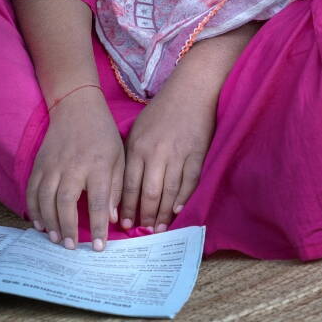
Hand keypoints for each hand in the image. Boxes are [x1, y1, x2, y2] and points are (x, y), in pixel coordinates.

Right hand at [25, 86, 123, 250]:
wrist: (76, 107)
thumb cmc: (102, 134)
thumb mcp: (119, 158)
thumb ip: (117, 188)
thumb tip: (112, 219)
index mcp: (97, 166)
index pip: (98, 202)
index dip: (97, 227)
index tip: (98, 246)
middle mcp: (72, 166)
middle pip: (66, 202)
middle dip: (67, 227)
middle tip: (70, 247)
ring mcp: (52, 165)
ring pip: (45, 198)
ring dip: (49, 221)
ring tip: (54, 239)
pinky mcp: (39, 163)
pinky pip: (32, 189)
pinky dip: (33, 208)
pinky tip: (39, 223)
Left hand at [119, 83, 215, 232]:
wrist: (191, 90)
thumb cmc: (162, 110)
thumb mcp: (138, 128)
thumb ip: (132, 154)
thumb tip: (125, 184)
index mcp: (138, 147)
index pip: (129, 184)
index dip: (127, 206)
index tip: (125, 223)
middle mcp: (156, 153)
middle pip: (149, 193)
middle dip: (146, 215)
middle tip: (144, 231)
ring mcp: (178, 155)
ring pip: (169, 192)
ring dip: (164, 213)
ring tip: (160, 228)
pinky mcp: (197, 155)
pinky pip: (189, 182)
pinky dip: (183, 198)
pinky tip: (178, 211)